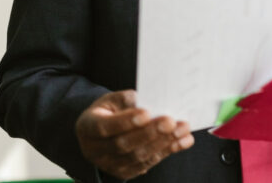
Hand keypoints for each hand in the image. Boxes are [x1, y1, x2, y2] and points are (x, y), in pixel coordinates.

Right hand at [75, 90, 193, 179]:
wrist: (100, 134)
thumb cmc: (108, 112)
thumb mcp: (110, 100)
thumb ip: (124, 99)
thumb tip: (143, 99)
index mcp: (87, 128)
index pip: (105, 127)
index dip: (126, 121)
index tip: (146, 113)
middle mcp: (95, 150)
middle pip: (124, 144)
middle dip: (150, 133)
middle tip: (170, 121)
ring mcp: (110, 165)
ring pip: (138, 157)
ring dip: (164, 143)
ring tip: (182, 129)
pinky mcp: (126, 172)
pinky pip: (148, 163)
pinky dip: (168, 151)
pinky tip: (184, 140)